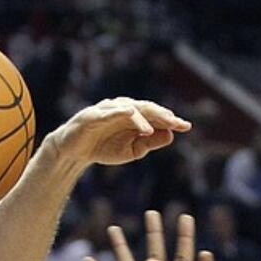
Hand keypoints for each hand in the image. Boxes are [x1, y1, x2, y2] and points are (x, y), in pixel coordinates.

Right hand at [52, 98, 189, 166]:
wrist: (74, 152)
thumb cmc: (104, 148)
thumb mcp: (131, 151)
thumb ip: (149, 143)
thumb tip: (170, 136)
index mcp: (134, 117)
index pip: (156, 116)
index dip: (171, 120)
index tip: (186, 126)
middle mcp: (122, 110)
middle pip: (146, 108)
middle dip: (161, 115)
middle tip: (176, 123)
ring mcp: (107, 110)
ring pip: (128, 108)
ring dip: (141, 117)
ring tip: (151, 129)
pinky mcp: (92, 115)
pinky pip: (107, 111)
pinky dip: (119, 111)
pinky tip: (130, 114)